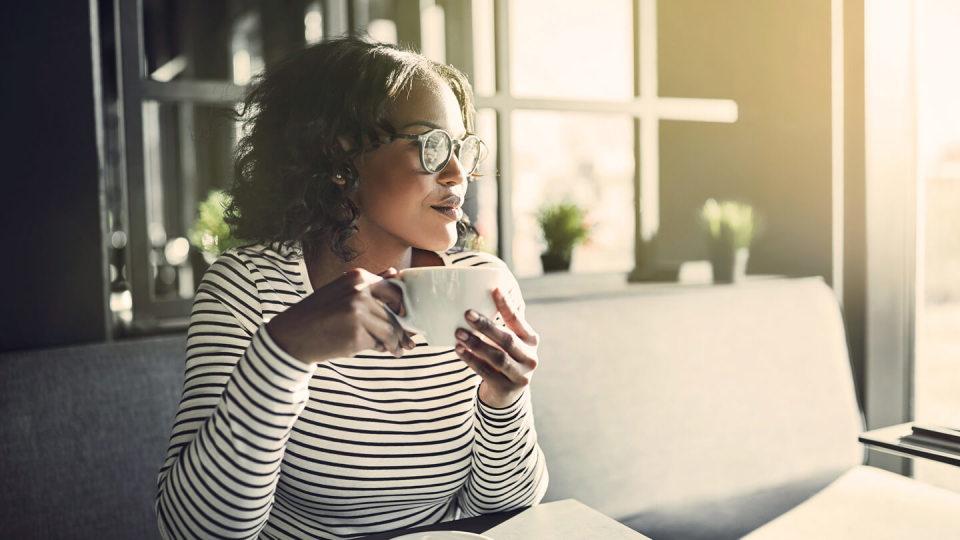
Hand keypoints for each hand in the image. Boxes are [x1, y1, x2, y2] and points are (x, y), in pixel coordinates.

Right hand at [267, 267, 416, 364]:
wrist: (293, 335)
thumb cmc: (319, 313)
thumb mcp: (342, 290)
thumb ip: (370, 283)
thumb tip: (396, 273)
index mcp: (358, 277)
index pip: (394, 291)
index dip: (402, 307)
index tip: (404, 317)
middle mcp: (360, 292)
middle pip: (395, 313)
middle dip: (402, 330)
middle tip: (407, 342)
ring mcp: (358, 313)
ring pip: (390, 330)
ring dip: (395, 343)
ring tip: (396, 350)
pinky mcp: (356, 335)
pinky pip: (377, 344)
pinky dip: (378, 348)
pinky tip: (374, 350)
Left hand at [454, 287, 539, 407]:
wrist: (506, 394)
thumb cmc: (505, 359)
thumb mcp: (509, 343)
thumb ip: (501, 325)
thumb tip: (481, 295)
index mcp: (531, 340)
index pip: (518, 321)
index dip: (506, 305)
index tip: (493, 290)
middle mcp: (530, 357)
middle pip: (507, 340)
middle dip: (486, 326)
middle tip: (467, 314)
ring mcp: (520, 375)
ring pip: (497, 357)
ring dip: (476, 344)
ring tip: (459, 333)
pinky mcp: (507, 389)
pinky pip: (486, 372)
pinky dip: (471, 360)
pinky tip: (459, 351)